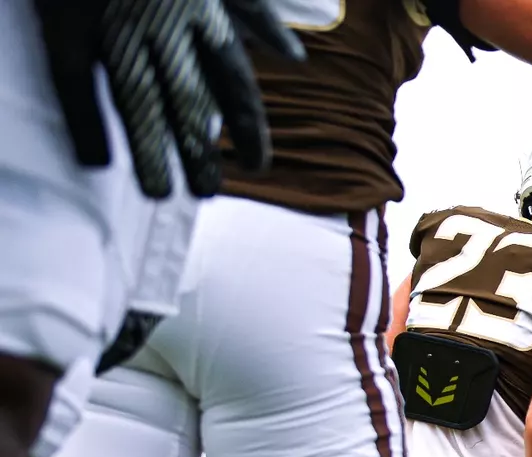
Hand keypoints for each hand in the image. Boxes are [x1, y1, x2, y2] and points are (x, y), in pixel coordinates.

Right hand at [34, 0, 303, 198]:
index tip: (257, 167)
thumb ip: (255, 11)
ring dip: (150, 150)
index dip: (248, 129)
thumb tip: (295, 55)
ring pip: (136, 99)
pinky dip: (85, 122)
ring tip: (159, 193)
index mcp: (203, 10)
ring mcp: (115, 24)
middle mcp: (164, 23)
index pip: (235, 83)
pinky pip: (73, 81)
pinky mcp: (66, 23)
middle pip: (189, 101)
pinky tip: (96, 161)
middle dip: (201, 152)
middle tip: (208, 194)